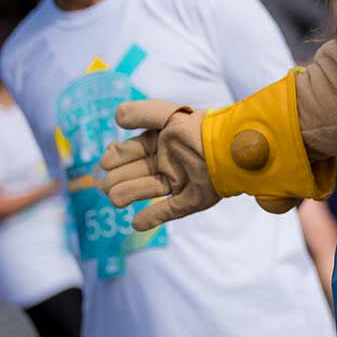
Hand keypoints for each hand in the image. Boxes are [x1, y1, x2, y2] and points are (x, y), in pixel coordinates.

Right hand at [100, 101, 218, 231]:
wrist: (230, 149)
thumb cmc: (200, 130)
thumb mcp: (170, 116)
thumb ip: (142, 113)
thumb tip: (116, 115)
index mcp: (164, 140)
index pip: (133, 149)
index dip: (117, 155)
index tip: (105, 161)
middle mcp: (171, 160)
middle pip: (136, 170)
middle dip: (119, 176)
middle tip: (107, 183)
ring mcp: (183, 180)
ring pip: (148, 189)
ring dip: (128, 193)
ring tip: (114, 198)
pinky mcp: (193, 199)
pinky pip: (170, 210)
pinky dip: (153, 217)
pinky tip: (137, 223)